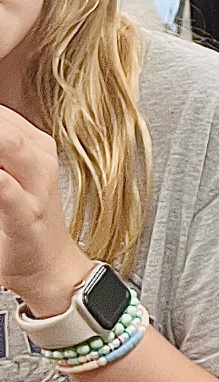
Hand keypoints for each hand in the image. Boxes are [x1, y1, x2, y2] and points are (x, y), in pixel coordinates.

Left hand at [0, 107, 91, 317]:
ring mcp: (35, 186)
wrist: (50, 268)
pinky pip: (6, 188)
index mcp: (34, 146)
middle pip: (4, 122)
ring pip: (8, 144)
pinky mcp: (26, 213)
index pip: (2, 112)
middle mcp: (39, 160)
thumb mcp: (9, 177)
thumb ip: (2, 153)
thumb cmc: (24, 222)